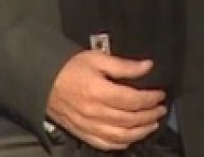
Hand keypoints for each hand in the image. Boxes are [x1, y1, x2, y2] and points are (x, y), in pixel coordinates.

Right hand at [46, 51, 166, 149]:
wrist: (43, 80)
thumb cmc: (69, 68)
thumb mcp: (98, 58)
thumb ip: (124, 65)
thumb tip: (146, 66)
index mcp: (99, 92)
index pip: (133, 100)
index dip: (151, 99)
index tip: (160, 95)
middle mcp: (94, 112)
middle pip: (130, 120)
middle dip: (150, 116)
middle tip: (160, 110)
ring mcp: (87, 125)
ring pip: (120, 136)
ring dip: (140, 132)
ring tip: (152, 124)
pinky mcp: (81, 132)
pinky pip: (104, 144)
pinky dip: (120, 144)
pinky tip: (130, 139)